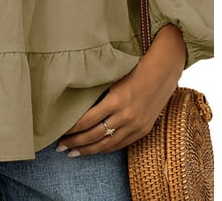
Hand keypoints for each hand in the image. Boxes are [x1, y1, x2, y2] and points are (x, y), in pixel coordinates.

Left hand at [55, 25, 186, 156]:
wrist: (163, 71)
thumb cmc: (134, 68)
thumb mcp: (113, 77)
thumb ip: (98, 91)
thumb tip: (74, 102)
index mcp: (116, 100)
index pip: (87, 120)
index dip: (71, 129)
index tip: (58, 131)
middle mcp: (125, 116)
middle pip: (94, 136)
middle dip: (75, 143)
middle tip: (59, 147)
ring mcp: (135, 125)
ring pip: (107, 144)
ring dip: (88, 150)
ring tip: (72, 153)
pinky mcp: (143, 130)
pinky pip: (121, 144)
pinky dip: (105, 149)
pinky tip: (94, 150)